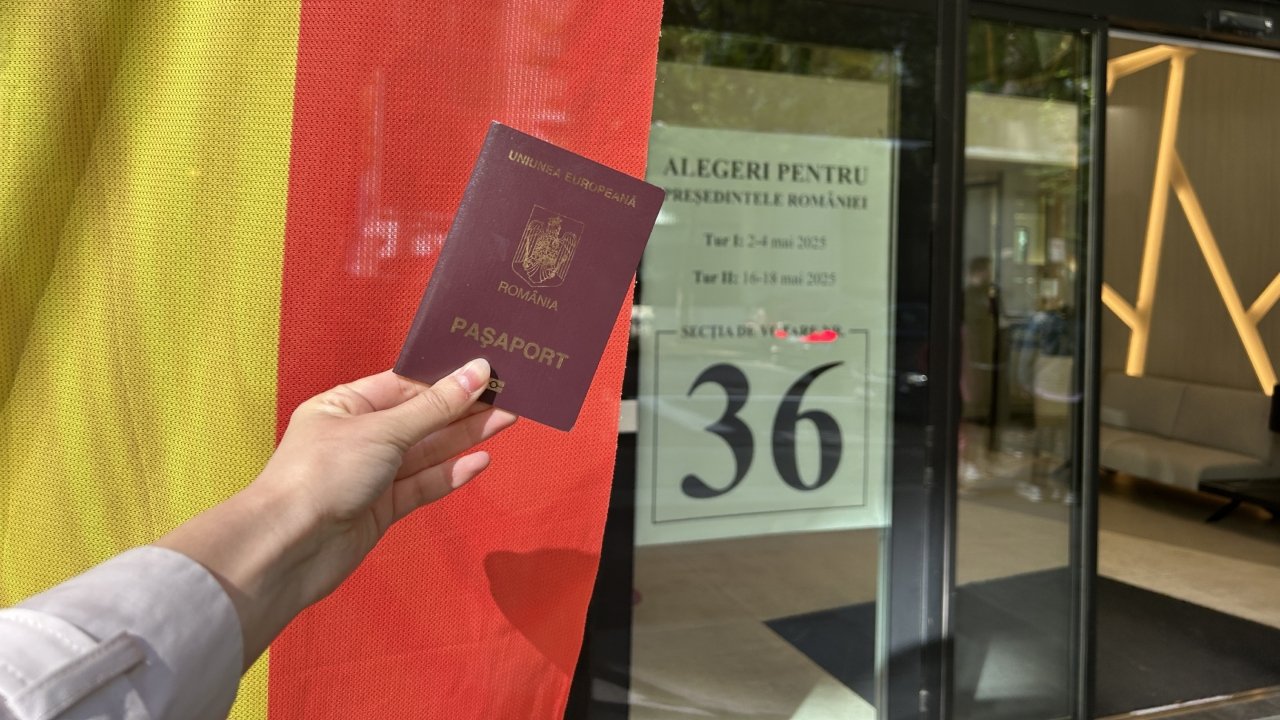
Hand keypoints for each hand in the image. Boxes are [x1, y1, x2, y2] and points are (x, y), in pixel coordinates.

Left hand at [156, 359, 516, 669]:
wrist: (288, 549)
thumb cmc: (320, 475)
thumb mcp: (383, 431)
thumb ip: (435, 406)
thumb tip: (476, 372)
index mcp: (344, 405)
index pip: (404, 384)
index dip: (445, 377)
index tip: (485, 367)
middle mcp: (358, 437)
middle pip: (421, 417)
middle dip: (463, 407)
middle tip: (510, 392)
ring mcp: (371, 475)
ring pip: (427, 452)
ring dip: (466, 436)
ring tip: (509, 418)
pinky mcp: (382, 509)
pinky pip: (424, 485)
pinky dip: (452, 474)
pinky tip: (481, 460)